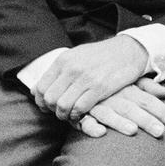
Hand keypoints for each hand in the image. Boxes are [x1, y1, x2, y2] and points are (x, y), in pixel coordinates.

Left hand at [34, 35, 148, 121]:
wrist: (129, 50)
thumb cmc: (101, 56)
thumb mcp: (76, 56)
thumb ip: (57, 72)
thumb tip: (36, 90)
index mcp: (63, 60)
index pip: (41, 88)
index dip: (42, 102)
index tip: (49, 107)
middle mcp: (72, 68)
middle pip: (50, 99)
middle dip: (53, 110)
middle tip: (61, 112)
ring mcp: (86, 78)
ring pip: (63, 106)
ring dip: (65, 115)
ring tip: (71, 114)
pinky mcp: (100, 87)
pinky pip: (80, 108)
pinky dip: (78, 115)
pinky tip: (82, 113)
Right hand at [72, 77, 164, 138]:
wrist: (76, 74)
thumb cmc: (109, 82)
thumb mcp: (128, 81)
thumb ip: (146, 87)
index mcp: (127, 89)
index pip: (148, 100)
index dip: (162, 111)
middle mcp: (113, 96)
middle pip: (132, 108)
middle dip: (145, 120)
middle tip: (160, 132)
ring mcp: (96, 104)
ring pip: (109, 113)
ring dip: (119, 122)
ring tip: (132, 131)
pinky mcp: (80, 113)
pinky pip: (84, 121)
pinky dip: (91, 126)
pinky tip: (100, 132)